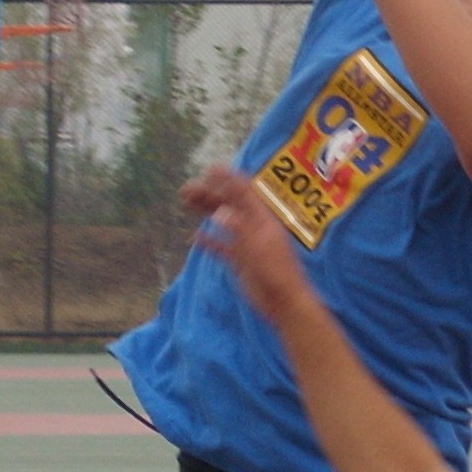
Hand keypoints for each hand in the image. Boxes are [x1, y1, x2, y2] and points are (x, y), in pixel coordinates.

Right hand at [184, 168, 313, 314]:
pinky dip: (209, 240)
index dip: (228, 179)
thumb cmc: (277, 273)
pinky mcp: (241, 260)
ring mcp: (246, 243)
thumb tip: (220, 211)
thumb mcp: (258, 248)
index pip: (244, 193)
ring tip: (186, 203)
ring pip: (223, 222)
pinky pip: (222, 246)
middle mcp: (253, 227)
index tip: (210, 169)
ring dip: (205, 211)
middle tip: (185, 189)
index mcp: (262, 219)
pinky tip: (195, 237)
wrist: (285, 302)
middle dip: (208, 194)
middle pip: (228, 205)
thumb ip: (240, 229)